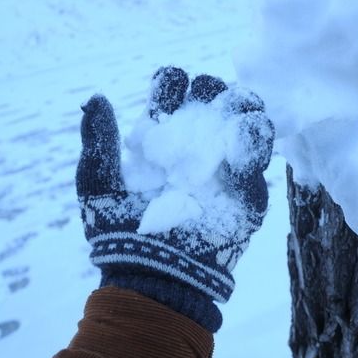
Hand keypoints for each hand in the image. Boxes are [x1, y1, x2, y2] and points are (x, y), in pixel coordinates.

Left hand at [76, 67, 273, 330]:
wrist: (155, 273)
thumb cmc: (121, 232)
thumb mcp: (99, 186)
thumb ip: (98, 143)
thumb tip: (95, 98)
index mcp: (162, 136)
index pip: (174, 89)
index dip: (171, 84)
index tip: (163, 102)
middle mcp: (195, 143)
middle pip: (213, 94)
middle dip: (211, 88)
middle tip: (202, 102)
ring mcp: (224, 162)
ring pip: (244, 114)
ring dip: (240, 103)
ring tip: (230, 113)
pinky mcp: (248, 187)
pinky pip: (261, 152)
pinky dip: (256, 138)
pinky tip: (239, 144)